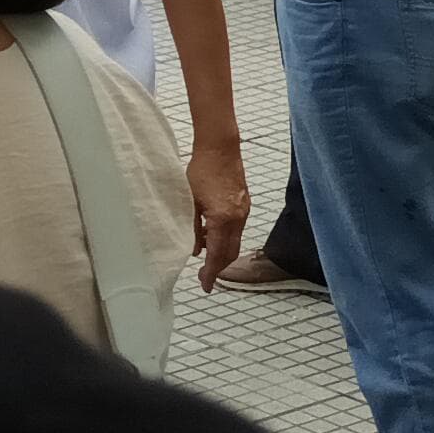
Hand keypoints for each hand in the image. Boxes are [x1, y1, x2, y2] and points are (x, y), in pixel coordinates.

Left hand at [187, 137, 250, 291]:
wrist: (220, 147)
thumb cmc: (201, 169)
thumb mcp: (190, 200)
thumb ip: (192, 227)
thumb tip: (195, 248)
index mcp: (222, 219)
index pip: (217, 254)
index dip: (210, 272)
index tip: (205, 285)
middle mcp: (237, 218)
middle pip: (230, 252)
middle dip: (218, 267)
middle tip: (205, 277)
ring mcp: (243, 211)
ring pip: (234, 241)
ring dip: (221, 252)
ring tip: (205, 257)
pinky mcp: (244, 204)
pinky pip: (236, 229)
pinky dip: (225, 237)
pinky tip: (211, 234)